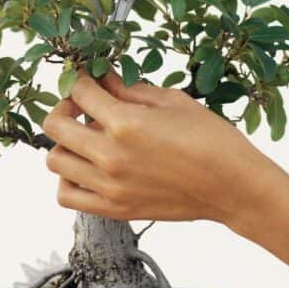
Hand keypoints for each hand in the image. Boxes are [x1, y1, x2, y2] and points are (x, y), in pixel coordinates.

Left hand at [41, 71, 283, 224]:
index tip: (89, 79)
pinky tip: (86, 168)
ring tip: (85, 138)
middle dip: (64, 107)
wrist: (233, 186)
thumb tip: (105, 79)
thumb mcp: (173, 101)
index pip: (81, 93)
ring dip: (64, 143)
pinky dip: (67, 180)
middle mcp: (110, 156)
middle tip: (81, 105)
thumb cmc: (212, 140)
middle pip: (55, 126)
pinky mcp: (115, 209)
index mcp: (126, 123)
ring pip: (55, 161)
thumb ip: (131, 90)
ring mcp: (109, 186)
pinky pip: (67, 196)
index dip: (82, 80)